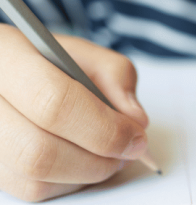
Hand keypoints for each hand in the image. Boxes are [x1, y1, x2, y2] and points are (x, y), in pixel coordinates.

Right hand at [0, 25, 147, 201]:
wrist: (16, 71)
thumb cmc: (52, 61)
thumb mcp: (88, 53)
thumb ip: (117, 76)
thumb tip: (136, 120)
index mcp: (8, 56)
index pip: (54, 101)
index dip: (103, 127)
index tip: (135, 135)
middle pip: (39, 150)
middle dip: (97, 158)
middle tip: (127, 150)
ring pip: (34, 177)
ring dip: (86, 174)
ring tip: (109, 155)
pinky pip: (29, 189)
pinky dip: (68, 181)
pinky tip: (84, 161)